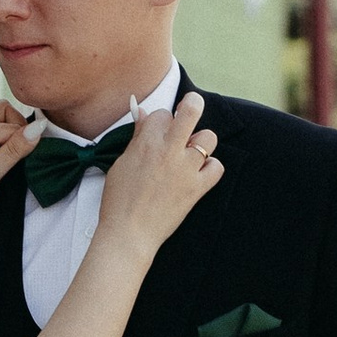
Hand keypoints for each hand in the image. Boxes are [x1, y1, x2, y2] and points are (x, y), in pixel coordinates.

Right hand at [96, 91, 222, 250]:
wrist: (129, 233)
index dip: (160, 120)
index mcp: (147, 142)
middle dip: (192, 104)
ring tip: (189, 152)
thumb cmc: (119, 200)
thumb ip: (136, 138)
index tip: (158, 129)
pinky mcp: (197, 188)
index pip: (161, 114)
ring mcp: (186, 169)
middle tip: (190, 108)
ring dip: (200, 142)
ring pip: (208, 138)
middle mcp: (169, 151)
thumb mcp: (121, 163)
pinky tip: (198, 171)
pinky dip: (210, 167)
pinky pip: (217, 167)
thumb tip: (142, 114)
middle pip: (191, 110)